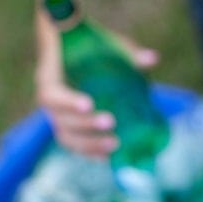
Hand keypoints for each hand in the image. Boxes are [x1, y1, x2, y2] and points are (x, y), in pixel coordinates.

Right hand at [36, 34, 159, 158]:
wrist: (78, 48)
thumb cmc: (92, 44)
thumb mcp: (109, 43)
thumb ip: (127, 51)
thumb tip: (152, 59)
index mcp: (51, 77)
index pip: (51, 94)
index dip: (67, 102)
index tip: (89, 104)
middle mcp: (51, 101)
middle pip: (60, 120)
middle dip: (85, 125)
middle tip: (111, 122)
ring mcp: (59, 116)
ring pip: (66, 137)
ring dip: (88, 145)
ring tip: (115, 144)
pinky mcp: (71, 126)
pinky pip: (75, 144)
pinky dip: (90, 153)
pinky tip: (108, 158)